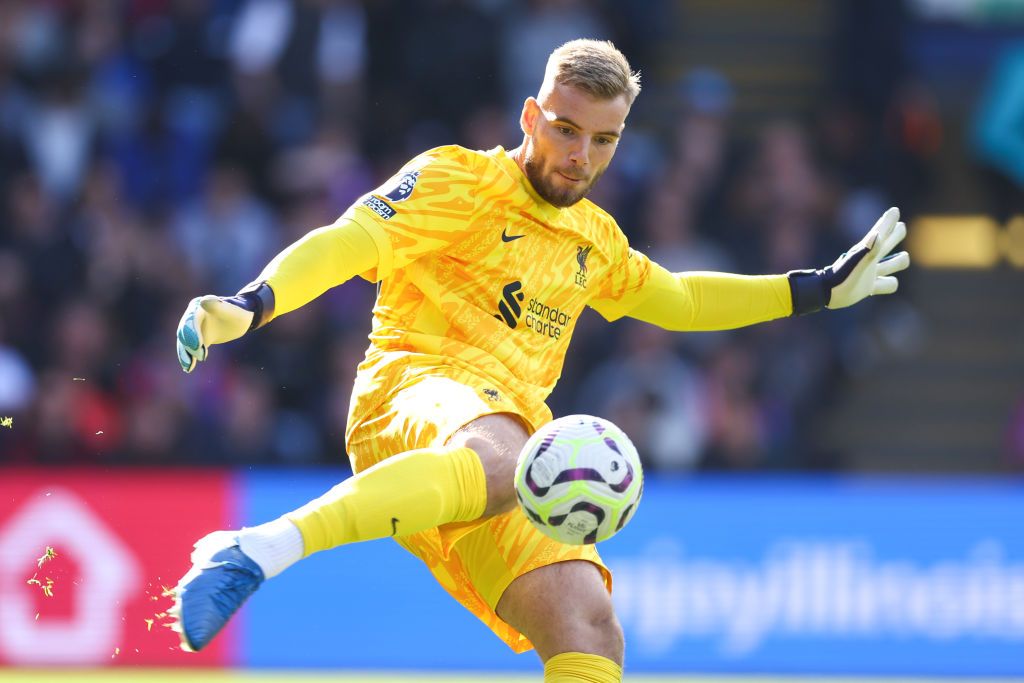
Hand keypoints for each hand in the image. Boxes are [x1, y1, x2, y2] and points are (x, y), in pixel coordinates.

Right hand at [176, 295, 254, 372]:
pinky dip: (188, 357)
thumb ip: (217, 306)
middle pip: (185, 332)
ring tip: (189, 366)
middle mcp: (192, 316)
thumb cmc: (237, 312)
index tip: (198, 345)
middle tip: (201, 356)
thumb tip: (203, 301)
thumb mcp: (231, 310)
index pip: (191, 320)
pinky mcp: (198, 338)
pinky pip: (190, 348)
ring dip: (185, 354)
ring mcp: (194, 328)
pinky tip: (188, 368)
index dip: (192, 333)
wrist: (243, 317)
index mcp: (197, 307)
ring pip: (184, 342)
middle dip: (189, 345)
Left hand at [789, 207, 909, 314]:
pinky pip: (890, 284)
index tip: (894, 211)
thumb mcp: (856, 263)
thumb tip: (878, 234)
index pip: (884, 228)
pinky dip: (888, 284)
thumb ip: (868, 249)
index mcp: (870, 248)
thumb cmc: (841, 276)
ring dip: (897, 263)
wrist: (827, 293)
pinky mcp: (871, 286)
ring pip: (897, 262)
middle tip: (899, 228)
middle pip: (893, 239)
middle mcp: (872, 257)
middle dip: (897, 233)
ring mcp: (872, 272)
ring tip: (886, 265)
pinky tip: (880, 286)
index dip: (890, 219)